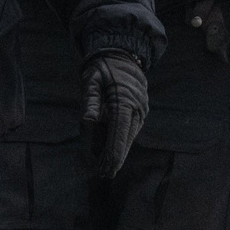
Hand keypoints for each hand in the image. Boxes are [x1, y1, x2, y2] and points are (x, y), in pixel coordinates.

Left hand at [80, 51, 149, 177]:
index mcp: (124, 100)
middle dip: (115, 158)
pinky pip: (130, 130)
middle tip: (103, 174)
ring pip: (129, 137)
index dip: (113, 152)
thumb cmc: (103, 68)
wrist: (123, 55)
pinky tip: (111, 153)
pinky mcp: (140, 112)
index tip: (107, 168)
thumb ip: (90, 101)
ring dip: (118, 152)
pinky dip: (121, 142)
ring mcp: (141, 110)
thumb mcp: (91, 80)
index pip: (119, 132)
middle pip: (125, 139)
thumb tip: (88, 122)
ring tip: (106, 168)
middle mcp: (136, 108)